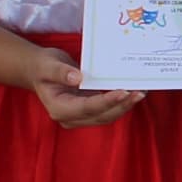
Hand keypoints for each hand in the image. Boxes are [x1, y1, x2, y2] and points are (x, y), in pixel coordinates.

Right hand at [18, 45, 141, 130]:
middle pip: (101, 115)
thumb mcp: (47, 65)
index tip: (123, 92)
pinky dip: (121, 102)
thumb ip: (60, 72)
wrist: (39, 70)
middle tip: (139, 93)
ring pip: (107, 115)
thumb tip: (77, 78)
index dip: (106, 101)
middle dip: (121, 105)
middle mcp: (70, 117)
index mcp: (59, 109)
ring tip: (141, 92)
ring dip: (125, 106)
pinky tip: (134, 91)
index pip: (86, 108)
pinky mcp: (89, 110)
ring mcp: (80, 116)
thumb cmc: (42, 67)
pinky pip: (108, 109)